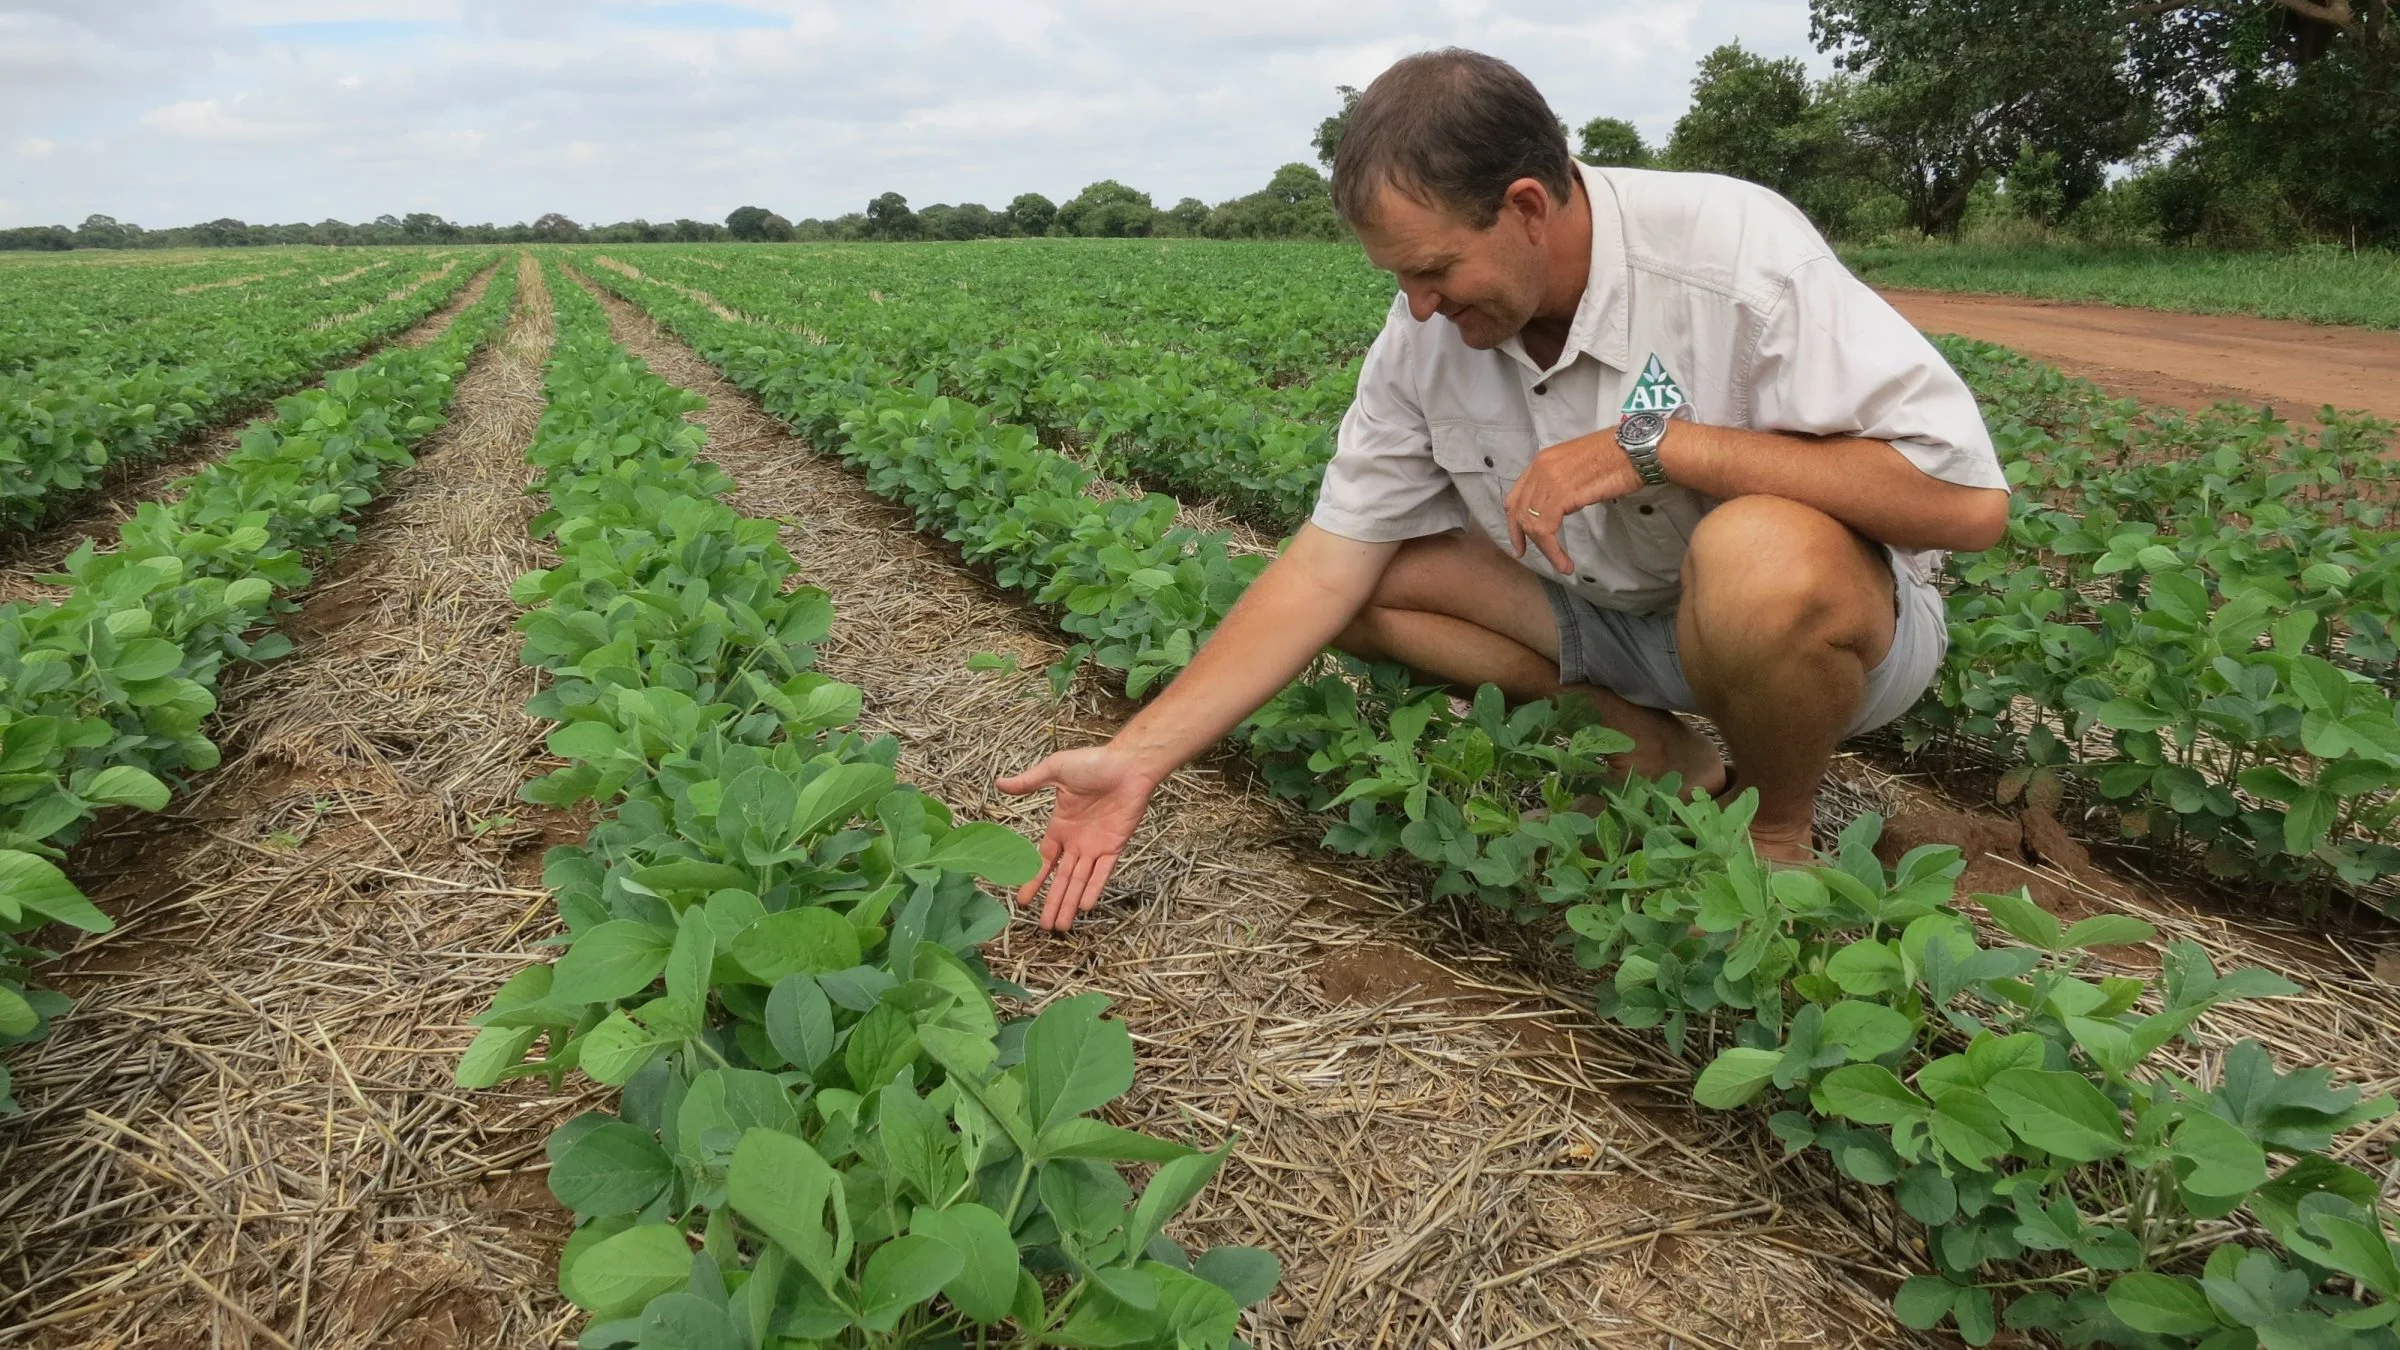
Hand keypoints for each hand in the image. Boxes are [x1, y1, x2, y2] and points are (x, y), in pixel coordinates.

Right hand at [995, 746, 1159, 930]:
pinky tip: (1086, 906)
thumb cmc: (1093, 763)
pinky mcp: (1114, 846)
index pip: (1044, 861)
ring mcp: (1095, 846)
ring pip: (1080, 881)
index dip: (1034, 880)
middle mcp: (1076, 842)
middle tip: (1044, 927)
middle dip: (1053, 902)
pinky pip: (1103, 872)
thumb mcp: (1055, 770)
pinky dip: (1095, 888)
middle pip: (1062, 879)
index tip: (1023, 901)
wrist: (1128, 764)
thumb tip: (1000, 783)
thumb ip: (1029, 781)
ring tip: (1061, 926)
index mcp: (1060, 826)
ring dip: (1070, 903)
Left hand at [1503, 430, 1642, 573]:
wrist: (1636, 450)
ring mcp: (1549, 480)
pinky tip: (1564, 563)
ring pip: (1532, 523)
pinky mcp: (1562, 494)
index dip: (1514, 521)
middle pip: (1520, 511)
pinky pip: (1546, 529)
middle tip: (1526, 555)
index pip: (1516, 495)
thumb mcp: (1579, 466)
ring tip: (1561, 565)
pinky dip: (1553, 551)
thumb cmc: (1619, 457)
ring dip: (1545, 549)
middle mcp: (1540, 468)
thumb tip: (1562, 502)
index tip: (1519, 540)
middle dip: (1522, 537)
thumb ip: (1563, 481)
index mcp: (1543, 461)